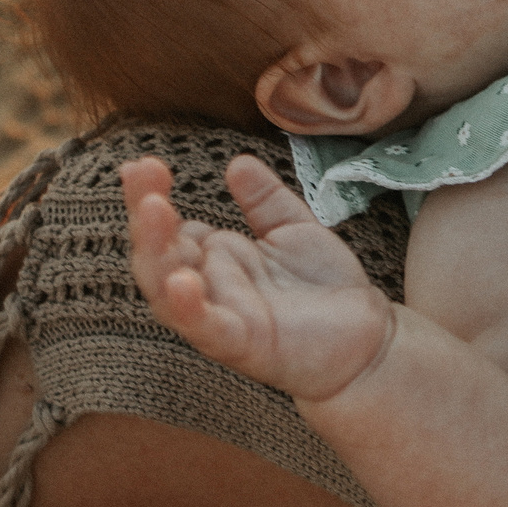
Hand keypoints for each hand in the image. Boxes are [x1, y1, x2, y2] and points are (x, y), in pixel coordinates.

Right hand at [123, 154, 395, 403]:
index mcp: (216, 259)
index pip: (169, 227)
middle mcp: (209, 287)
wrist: (367, 339)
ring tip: (151, 208)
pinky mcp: (243, 344)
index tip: (144, 162)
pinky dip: (188, 308)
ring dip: (154, 251)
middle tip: (140, 171)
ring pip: (167, 291)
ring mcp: (222, 316)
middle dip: (144, 214)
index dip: (151, 195)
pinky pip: (206, 328)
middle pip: (158, 254)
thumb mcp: (293, 230)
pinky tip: (181, 280)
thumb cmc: (324, 287)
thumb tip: (237, 162)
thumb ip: (264, 200)